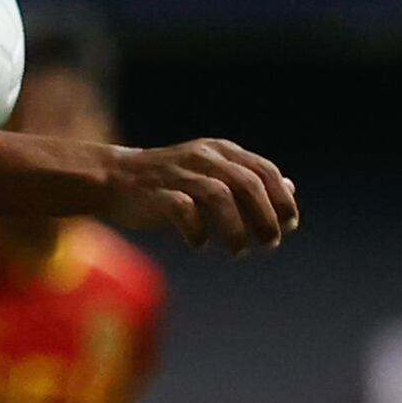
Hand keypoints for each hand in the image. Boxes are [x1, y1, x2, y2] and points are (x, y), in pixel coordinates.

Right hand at [96, 140, 297, 255]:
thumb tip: (291, 188)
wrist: (110, 179)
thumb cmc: (168, 183)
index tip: (289, 225)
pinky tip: (199, 244)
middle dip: (264, 216)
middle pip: (247, 184)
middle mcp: (203, 157)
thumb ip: (248, 180)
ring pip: (219, 196)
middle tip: (270, 243)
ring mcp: (177, 173)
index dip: (282, 199)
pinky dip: (196, 230)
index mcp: (221, 151)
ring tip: (238, 251)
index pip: (264, 171)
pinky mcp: (154, 192)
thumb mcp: (213, 174)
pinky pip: (183, 210)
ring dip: (235, 228)